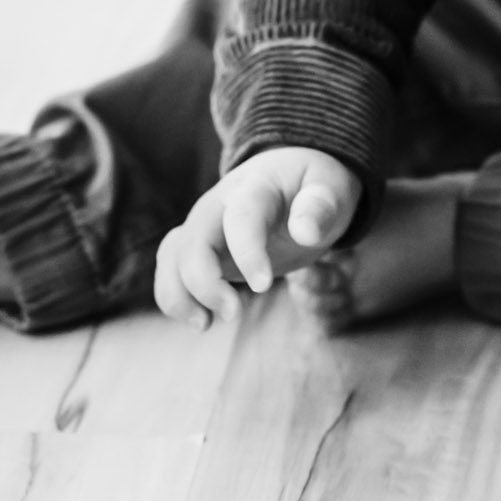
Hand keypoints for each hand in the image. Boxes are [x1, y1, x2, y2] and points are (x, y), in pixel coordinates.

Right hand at [154, 145, 361, 326]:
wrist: (290, 176)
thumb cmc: (312, 186)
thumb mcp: (330, 188)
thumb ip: (321, 206)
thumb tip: (306, 233)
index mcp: (255, 187)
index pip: (241, 217)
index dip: (247, 252)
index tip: (263, 287)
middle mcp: (219, 203)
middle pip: (193, 239)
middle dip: (204, 282)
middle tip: (234, 314)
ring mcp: (204, 224)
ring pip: (171, 254)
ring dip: (179, 293)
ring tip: (206, 324)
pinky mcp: (198, 246)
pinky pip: (170, 268)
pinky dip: (175, 296)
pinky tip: (202, 319)